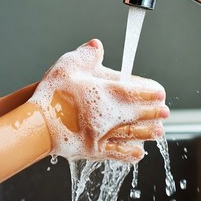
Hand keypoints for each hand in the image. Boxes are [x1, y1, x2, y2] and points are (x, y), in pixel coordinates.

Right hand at [30, 39, 168, 161]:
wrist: (34, 124)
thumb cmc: (50, 94)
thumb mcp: (66, 66)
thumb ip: (85, 55)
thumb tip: (97, 46)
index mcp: (104, 93)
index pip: (134, 92)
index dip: (149, 93)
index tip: (161, 94)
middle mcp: (108, 115)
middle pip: (137, 114)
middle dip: (153, 113)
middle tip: (166, 113)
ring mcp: (102, 135)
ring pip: (131, 134)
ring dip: (147, 133)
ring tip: (159, 133)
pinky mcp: (92, 151)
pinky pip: (116, 154)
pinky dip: (129, 154)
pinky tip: (138, 154)